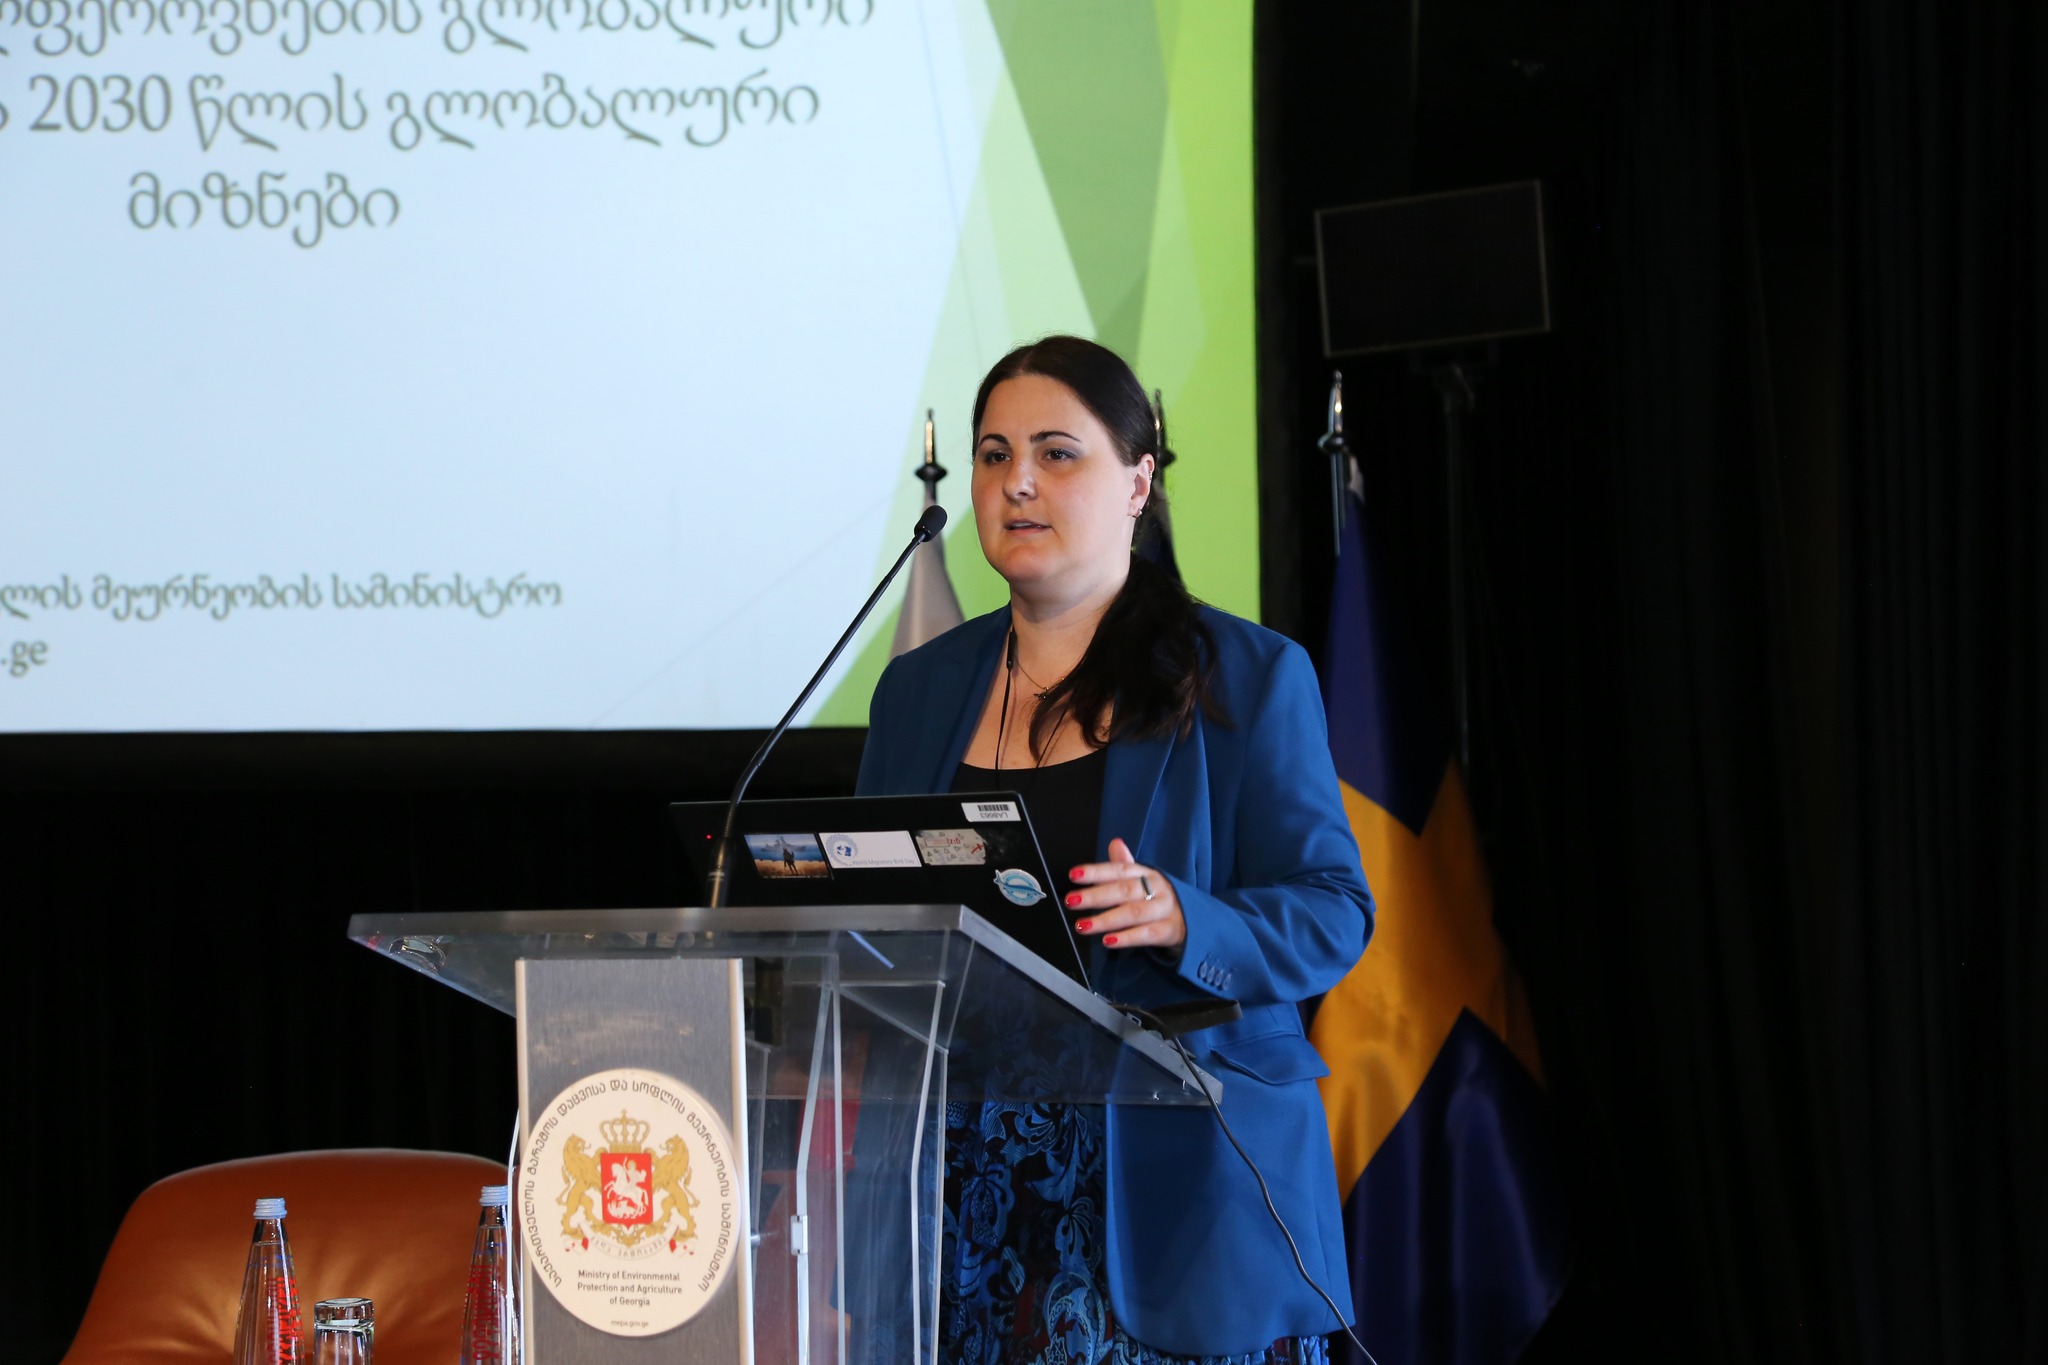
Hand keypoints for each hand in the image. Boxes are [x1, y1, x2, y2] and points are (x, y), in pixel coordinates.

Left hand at [1065, 837, 1184, 949]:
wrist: (1196, 919)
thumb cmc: (1160, 899)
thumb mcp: (1145, 880)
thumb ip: (1125, 865)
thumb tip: (1115, 842)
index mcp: (1147, 873)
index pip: (1119, 869)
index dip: (1096, 871)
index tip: (1074, 875)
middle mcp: (1156, 888)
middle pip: (1123, 891)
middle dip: (1095, 896)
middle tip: (1071, 901)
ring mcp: (1165, 909)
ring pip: (1133, 913)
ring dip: (1105, 920)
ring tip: (1083, 925)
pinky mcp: (1170, 930)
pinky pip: (1146, 934)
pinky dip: (1126, 938)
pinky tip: (1108, 941)